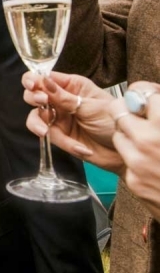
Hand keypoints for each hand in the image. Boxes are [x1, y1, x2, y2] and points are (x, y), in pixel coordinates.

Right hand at [22, 71, 123, 171]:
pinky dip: (64, 143)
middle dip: (34, 99)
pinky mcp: (61, 136)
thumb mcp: (91, 107)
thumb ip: (64, 97)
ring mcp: (59, 119)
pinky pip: (51, 137)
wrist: (125, 151)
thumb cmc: (114, 121)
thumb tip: (43, 81)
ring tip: (44, 132)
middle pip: (33, 95)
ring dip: (37, 124)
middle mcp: (61, 100)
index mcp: (71, 86)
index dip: (33, 80)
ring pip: (35, 118)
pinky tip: (80, 148)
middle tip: (42, 103)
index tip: (32, 85)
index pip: (45, 78)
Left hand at [112, 81, 159, 220]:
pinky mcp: (132, 180)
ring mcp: (137, 161)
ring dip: (129, 134)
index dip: (144, 92)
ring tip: (148, 140)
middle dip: (128, 110)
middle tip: (139, 114)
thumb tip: (154, 99)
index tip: (148, 95)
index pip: (142, 93)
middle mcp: (148, 141)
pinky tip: (152, 162)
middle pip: (118, 110)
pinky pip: (126, 159)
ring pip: (118, 134)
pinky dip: (135, 157)